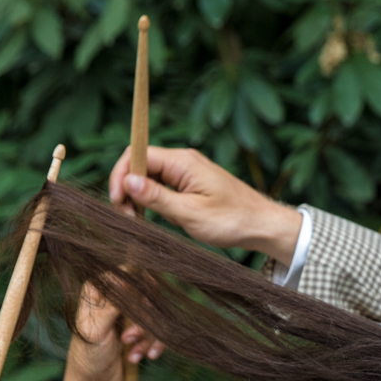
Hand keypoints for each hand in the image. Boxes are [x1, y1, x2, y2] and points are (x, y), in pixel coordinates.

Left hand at [64, 276, 159, 380]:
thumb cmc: (87, 357)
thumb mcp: (97, 329)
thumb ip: (113, 304)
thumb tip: (125, 278)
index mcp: (97, 291)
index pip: (126, 274)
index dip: (140, 287)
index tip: (144, 303)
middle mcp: (114, 299)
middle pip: (144, 295)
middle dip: (142, 321)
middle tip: (128, 338)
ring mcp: (128, 315)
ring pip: (153, 314)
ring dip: (147, 336)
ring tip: (133, 354)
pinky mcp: (140, 331)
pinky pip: (158, 330)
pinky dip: (154, 344)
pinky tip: (144, 356)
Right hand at [109, 143, 302, 263]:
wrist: (262, 225)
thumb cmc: (232, 220)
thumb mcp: (190, 214)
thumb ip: (157, 197)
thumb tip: (127, 181)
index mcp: (182, 162)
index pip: (137, 155)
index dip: (120, 175)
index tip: (118, 202)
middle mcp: (183, 161)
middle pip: (140, 165)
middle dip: (127, 188)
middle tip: (128, 217)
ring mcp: (187, 172)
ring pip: (149, 177)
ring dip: (139, 197)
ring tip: (140, 220)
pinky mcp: (190, 184)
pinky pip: (162, 187)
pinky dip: (154, 201)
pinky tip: (157, 218)